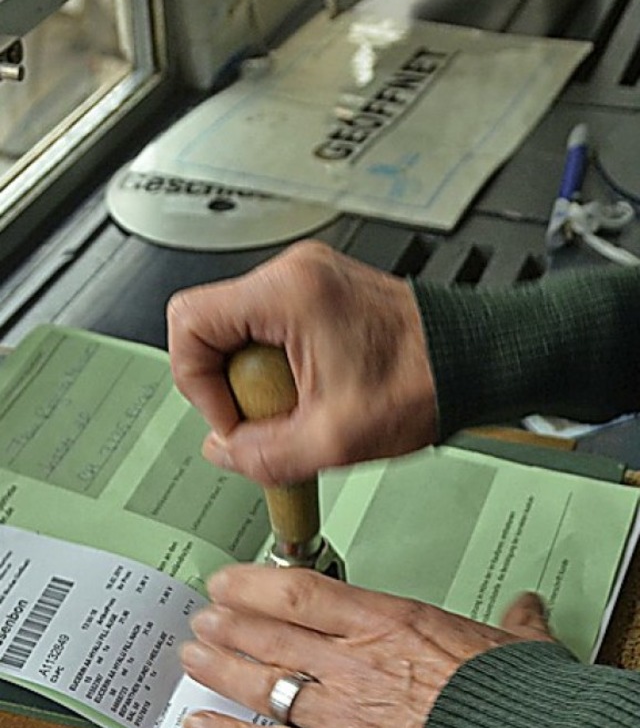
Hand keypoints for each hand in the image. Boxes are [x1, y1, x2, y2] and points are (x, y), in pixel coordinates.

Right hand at [167, 241, 436, 484]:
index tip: (235, 418)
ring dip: (258, 381)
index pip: (188, 323)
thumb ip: (264, 454)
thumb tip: (226, 452)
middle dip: (232, 386)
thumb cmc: (424, 380)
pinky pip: (270, 333)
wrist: (474, 360)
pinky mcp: (321, 296)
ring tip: (301, 407)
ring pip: (239, 333)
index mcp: (287, 292)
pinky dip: (281, 370)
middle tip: (273, 415)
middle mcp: (293, 274)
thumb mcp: (334, 438)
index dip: (198, 383)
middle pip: (211, 328)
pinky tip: (314, 394)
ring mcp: (307, 281)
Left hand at [179, 566, 553, 727]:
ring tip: (193, 657)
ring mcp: (341, 713)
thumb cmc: (523, 698)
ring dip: (220, 669)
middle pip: (271, 634)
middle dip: (230, 625)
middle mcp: (354, 662)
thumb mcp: (519, 643)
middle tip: (204, 618)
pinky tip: (199, 727)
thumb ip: (513, 623)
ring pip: (261, 684)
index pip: (302, 592)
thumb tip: (527, 606)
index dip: (254, 584)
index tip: (231, 581)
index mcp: (390, 623)